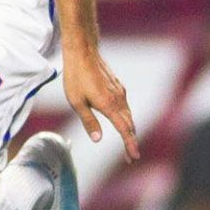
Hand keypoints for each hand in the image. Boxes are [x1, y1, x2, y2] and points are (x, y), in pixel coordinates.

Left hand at [63, 44, 138, 159]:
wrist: (83, 51)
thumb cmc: (76, 77)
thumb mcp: (77, 102)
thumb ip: (89, 121)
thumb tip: (98, 139)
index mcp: (109, 105)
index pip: (124, 130)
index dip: (130, 145)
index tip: (134, 156)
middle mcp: (118, 99)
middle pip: (130, 125)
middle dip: (131, 141)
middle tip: (131, 157)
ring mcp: (120, 92)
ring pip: (129, 115)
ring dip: (130, 130)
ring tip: (128, 142)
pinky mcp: (118, 86)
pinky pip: (125, 106)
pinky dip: (126, 118)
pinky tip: (122, 121)